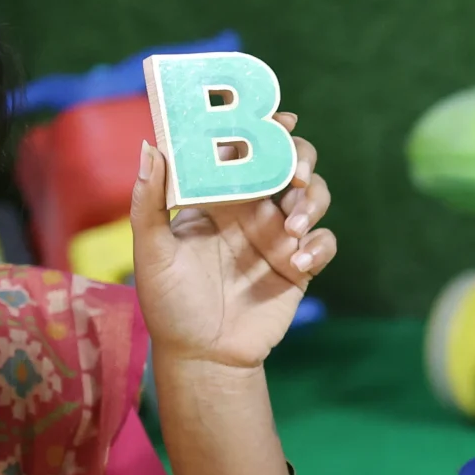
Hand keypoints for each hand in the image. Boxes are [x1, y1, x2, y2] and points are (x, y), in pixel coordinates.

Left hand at [130, 118, 337, 371]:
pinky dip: (319, 245)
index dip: (263, 127)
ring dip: (312, 200)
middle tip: (295, 172)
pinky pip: (325, 241)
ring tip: (292, 227)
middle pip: (290, 162)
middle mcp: (254, 209)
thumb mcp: (152, 253)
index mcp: (219, 197)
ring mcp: (280, 236)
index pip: (245, 150)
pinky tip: (300, 261)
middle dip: (300, 157)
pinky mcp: (301, 265)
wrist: (202, 356)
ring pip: (314, 195)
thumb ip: (149, 202)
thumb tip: (149, 146)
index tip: (277, 118)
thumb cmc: (170, 304)